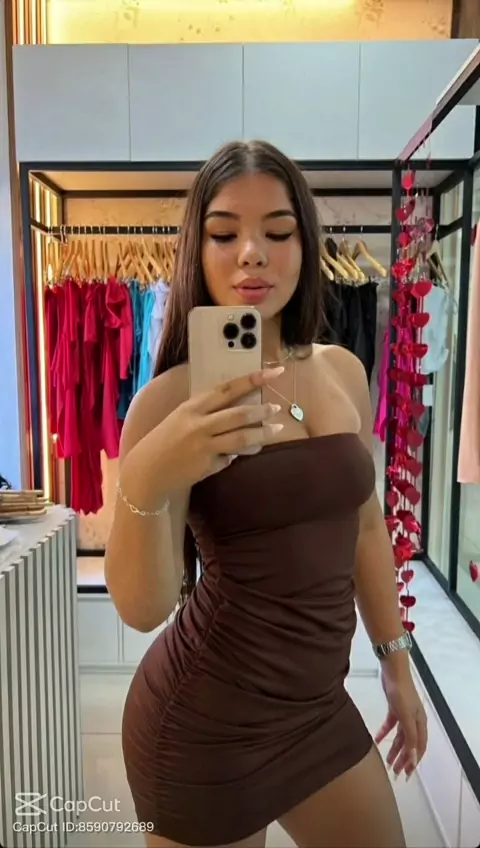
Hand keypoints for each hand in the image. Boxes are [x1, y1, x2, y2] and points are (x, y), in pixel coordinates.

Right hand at [125, 367, 284, 504]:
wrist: (147, 470)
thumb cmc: (166, 440)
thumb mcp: (182, 417)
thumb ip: (207, 412)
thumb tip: (237, 411)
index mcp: (192, 407)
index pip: (227, 389)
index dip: (252, 380)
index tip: (273, 373)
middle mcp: (199, 424)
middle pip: (239, 414)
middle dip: (262, 410)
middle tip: (277, 407)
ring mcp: (204, 446)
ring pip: (242, 438)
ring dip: (262, 433)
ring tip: (277, 429)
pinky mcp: (207, 465)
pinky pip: (230, 458)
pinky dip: (237, 455)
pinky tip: (240, 453)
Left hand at [375, 665, 427, 779]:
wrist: (393, 670)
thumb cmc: (401, 693)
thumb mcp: (405, 717)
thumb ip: (409, 738)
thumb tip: (414, 759)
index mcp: (420, 723)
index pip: (419, 748)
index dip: (414, 762)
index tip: (407, 775)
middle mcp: (414, 720)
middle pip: (410, 744)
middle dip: (403, 759)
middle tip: (395, 772)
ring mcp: (404, 714)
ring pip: (400, 736)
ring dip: (394, 748)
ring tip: (387, 761)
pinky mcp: (394, 707)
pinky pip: (391, 725)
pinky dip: (385, 732)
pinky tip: (377, 739)